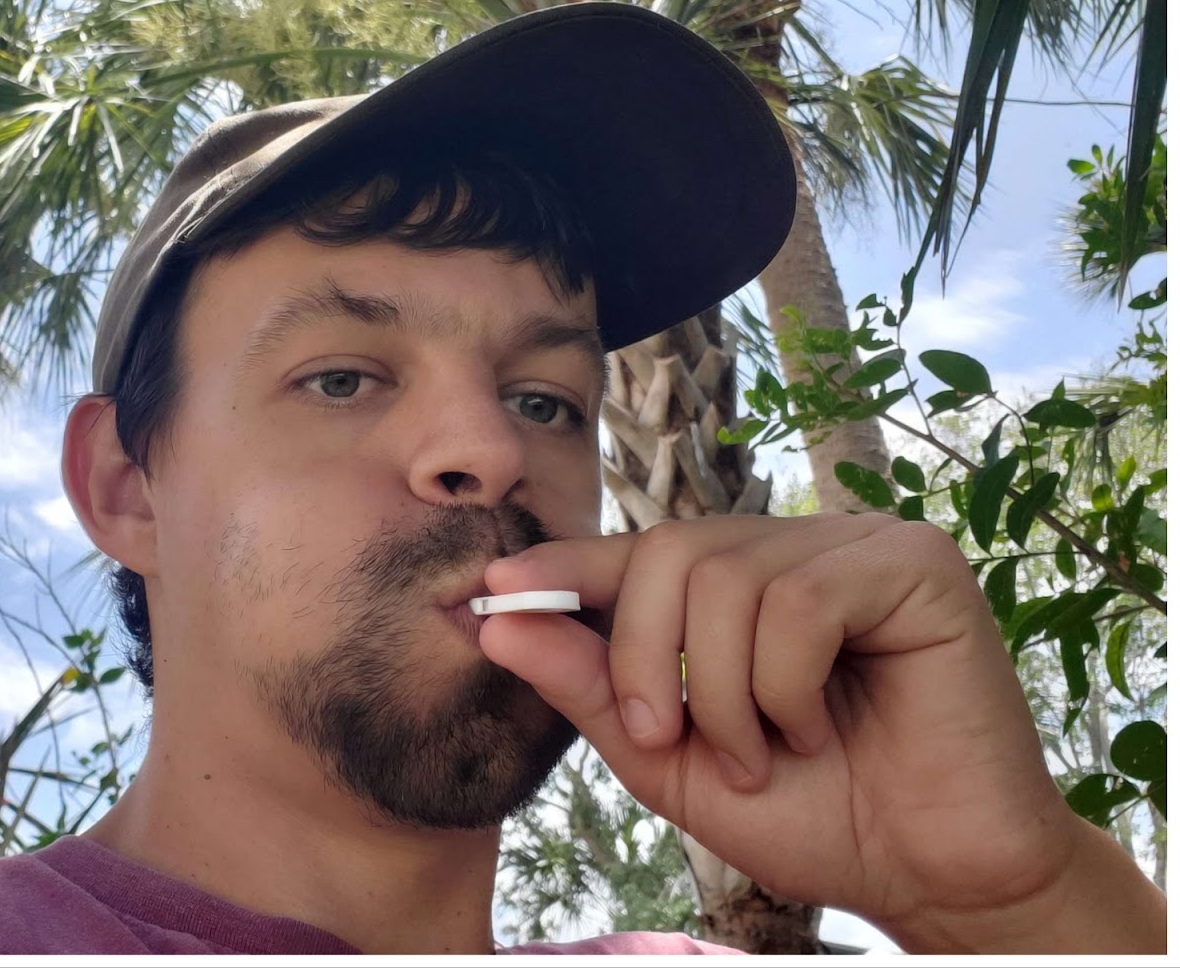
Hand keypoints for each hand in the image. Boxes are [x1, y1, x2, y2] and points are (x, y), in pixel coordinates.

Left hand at [477, 513, 1093, 946]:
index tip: (490, 591)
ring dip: (722, 694)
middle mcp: (794, 548)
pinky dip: (785, 685)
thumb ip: (591, 686)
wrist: (931, 876)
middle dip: (644, 659)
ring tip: (765, 752)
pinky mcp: (915, 564)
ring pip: (725, 579)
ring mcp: (856, 545)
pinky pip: (798, 600)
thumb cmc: (810, 815)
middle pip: (666, 551)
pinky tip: (819, 729)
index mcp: (739, 586)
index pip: (635, 553)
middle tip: (671, 741)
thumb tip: (495, 619)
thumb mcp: (671, 758)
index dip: (563, 567)